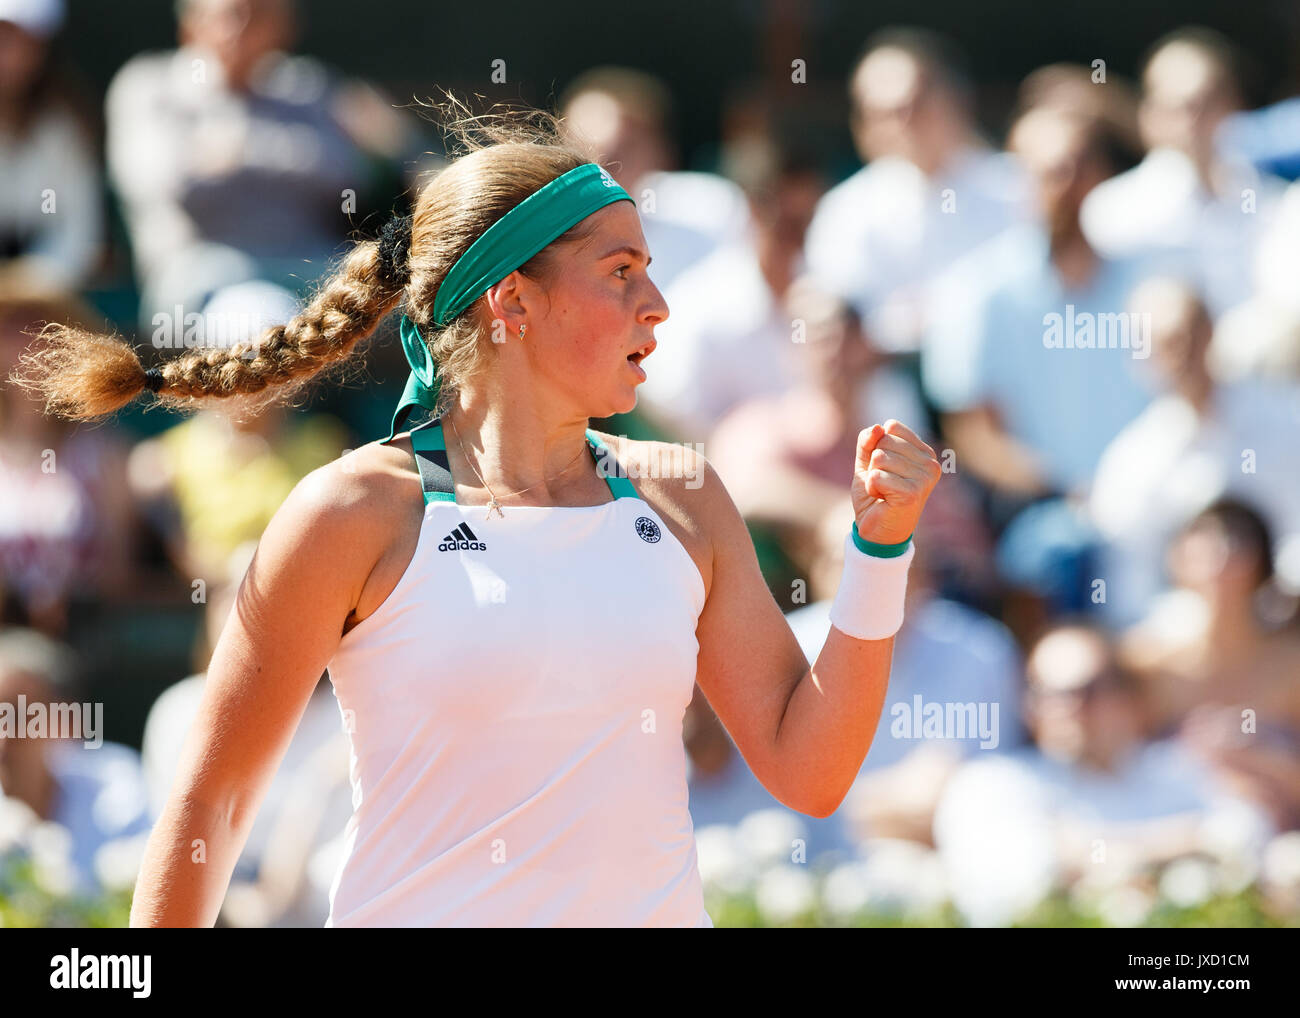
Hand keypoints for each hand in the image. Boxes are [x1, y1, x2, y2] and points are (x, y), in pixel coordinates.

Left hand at [851, 420, 941, 545]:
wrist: (877, 531)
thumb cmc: (876, 495)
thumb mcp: (867, 462)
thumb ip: (868, 441)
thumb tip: (877, 427)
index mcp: (924, 452)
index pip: (892, 427)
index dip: (877, 447)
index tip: (886, 468)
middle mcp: (931, 463)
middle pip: (885, 442)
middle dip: (874, 463)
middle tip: (884, 483)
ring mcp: (924, 478)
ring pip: (879, 458)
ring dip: (873, 477)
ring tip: (884, 492)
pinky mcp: (912, 493)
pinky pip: (876, 476)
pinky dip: (872, 488)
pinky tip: (883, 499)